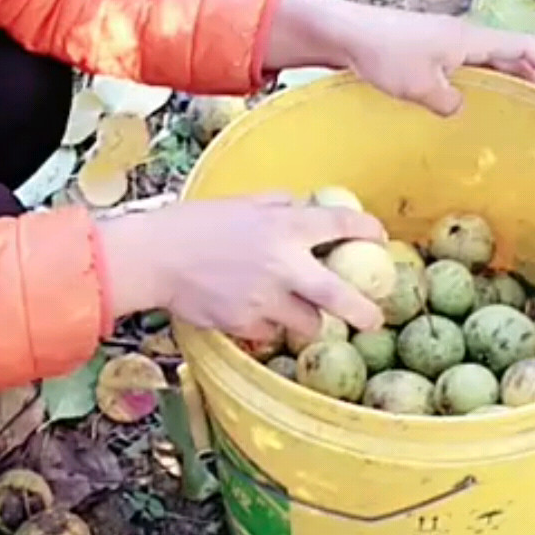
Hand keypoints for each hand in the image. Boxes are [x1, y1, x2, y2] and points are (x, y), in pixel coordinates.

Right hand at [97, 195, 386, 340]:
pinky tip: (249, 310)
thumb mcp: (241, 203)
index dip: (366, 230)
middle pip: (340, 296)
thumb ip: (278, 205)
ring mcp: (266, 299)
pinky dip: (267, 324)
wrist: (155, 257)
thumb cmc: (194, 223)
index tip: (379, 238)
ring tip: (298, 313)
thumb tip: (302, 207)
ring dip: (308, 319)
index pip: (341, 224)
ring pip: (307, 323)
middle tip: (374, 318)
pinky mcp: (246, 324)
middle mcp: (284, 265)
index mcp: (286, 227)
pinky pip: (270, 330)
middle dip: (363, 311)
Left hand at [265, 0, 534, 115]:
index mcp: (471, 39)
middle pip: (513, 52)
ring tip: (507, 110)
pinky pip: (466, 62)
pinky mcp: (426, 47)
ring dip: (504, 79)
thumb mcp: (419, 88)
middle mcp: (464, 35)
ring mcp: (445, 39)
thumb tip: (459, 109)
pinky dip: (478, 79)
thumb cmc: (381, 54)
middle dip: (531, 78)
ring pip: (489, 58)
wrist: (342, 31)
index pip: (528, 46)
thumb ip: (447, 102)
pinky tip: (466, 101)